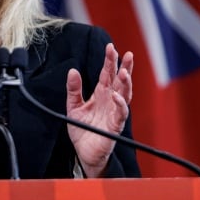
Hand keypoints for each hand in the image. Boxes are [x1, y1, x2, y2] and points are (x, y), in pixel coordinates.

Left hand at [66, 43, 133, 177]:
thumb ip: (73, 89)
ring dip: (126, 83)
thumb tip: (72, 71)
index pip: (107, 74)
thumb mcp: (73, 106)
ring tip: (124, 71)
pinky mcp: (115, 125)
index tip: (110, 47)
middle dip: (124, 67)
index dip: (110, 60)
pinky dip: (120, 103)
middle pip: (120, 80)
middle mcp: (110, 101)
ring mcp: (114, 112)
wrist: (83, 153)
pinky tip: (116, 95)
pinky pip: (121, 113)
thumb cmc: (82, 130)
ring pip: (125, 94)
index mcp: (101, 94)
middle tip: (127, 54)